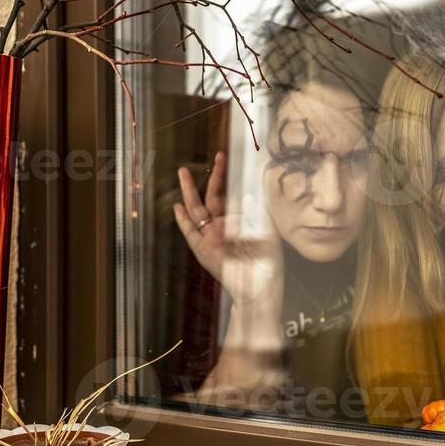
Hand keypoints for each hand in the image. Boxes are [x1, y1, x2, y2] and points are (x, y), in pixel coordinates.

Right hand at [174, 152, 283, 315]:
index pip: (228, 194)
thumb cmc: (267, 263)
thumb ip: (257, 213)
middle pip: (212, 196)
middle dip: (213, 177)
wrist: (260, 288)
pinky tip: (177, 207)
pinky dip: (183, 221)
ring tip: (183, 173)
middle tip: (214, 157)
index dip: (226, 177)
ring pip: (196, 210)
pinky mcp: (203, 251)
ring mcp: (210, 238)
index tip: (225, 158)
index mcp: (236, 221)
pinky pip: (191, 233)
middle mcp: (221, 227)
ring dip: (189, 191)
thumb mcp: (267, 233)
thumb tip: (246, 194)